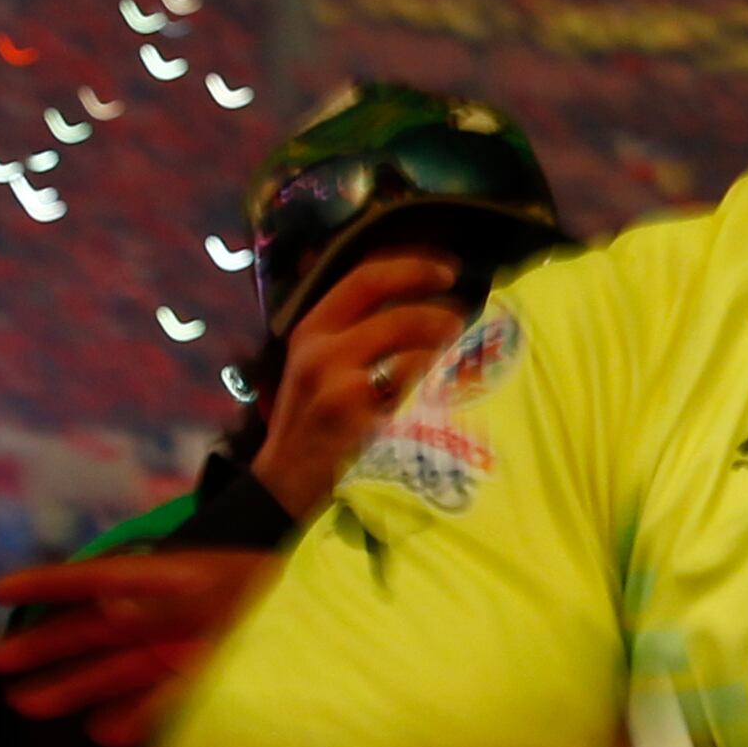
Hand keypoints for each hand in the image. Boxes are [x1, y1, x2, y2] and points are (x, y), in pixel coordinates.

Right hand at [0, 549, 278, 746]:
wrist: (348, 636)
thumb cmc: (292, 601)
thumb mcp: (234, 596)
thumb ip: (171, 606)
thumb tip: (108, 608)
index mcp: (181, 576)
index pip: (101, 577)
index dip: (47, 583)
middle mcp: (180, 610)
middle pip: (101, 628)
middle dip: (48, 645)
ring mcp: (197, 645)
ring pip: (123, 667)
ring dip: (77, 685)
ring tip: (28, 705)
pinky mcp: (217, 678)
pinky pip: (163, 698)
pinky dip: (133, 714)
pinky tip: (102, 731)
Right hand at [249, 250, 470, 518]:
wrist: (285, 479)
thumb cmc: (311, 420)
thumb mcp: (315, 365)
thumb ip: (351, 332)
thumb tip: (413, 299)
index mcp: (310, 330)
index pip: (364, 278)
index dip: (411, 267)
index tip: (446, 269)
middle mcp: (320, 349)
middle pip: (391, 306)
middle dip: (436, 306)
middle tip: (462, 309)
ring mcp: (337, 381)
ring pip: (406, 340)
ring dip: (442, 335)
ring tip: (457, 340)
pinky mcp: (356, 414)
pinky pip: (408, 380)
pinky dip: (432, 373)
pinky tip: (441, 380)